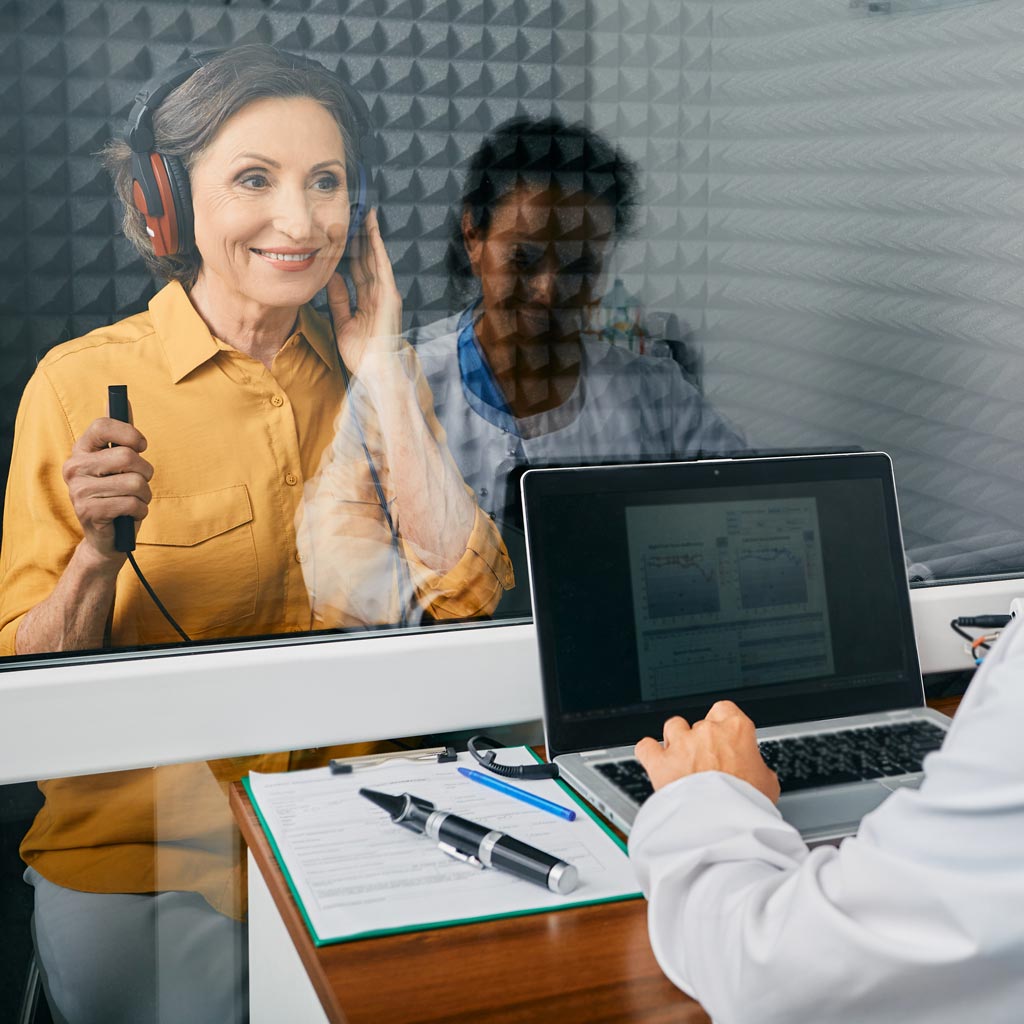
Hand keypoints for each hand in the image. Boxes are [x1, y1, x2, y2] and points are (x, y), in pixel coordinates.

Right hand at [62, 417, 152, 562]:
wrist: (107, 537)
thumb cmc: (117, 494)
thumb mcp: (119, 463)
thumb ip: (120, 433)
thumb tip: (119, 397)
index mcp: (81, 450)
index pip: (102, 426)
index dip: (130, 433)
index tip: (142, 446)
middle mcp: (74, 467)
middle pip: (127, 456)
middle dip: (145, 472)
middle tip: (140, 483)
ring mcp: (79, 490)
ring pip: (135, 483)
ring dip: (145, 495)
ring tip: (134, 501)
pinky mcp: (89, 511)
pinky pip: (133, 504)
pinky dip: (140, 510)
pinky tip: (130, 514)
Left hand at [328, 208, 402, 375]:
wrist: (375, 370)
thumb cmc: (362, 354)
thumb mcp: (342, 322)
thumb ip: (338, 299)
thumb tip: (331, 276)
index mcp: (368, 300)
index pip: (359, 269)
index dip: (351, 250)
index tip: (342, 232)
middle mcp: (379, 293)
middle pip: (367, 259)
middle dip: (360, 236)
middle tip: (352, 212)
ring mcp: (386, 293)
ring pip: (375, 256)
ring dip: (370, 234)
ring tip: (363, 212)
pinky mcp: (389, 294)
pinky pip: (382, 264)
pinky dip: (377, 246)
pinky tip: (372, 229)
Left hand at [635, 700, 780, 803]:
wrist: (722, 824)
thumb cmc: (746, 805)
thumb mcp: (768, 786)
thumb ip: (759, 771)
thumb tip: (758, 775)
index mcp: (736, 731)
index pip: (726, 709)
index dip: (723, 722)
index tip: (724, 736)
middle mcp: (707, 732)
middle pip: (700, 723)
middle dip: (702, 740)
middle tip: (708, 761)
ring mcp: (682, 744)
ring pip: (673, 726)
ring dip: (676, 740)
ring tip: (682, 759)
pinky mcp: (660, 762)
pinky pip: (646, 746)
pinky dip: (649, 752)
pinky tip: (655, 759)